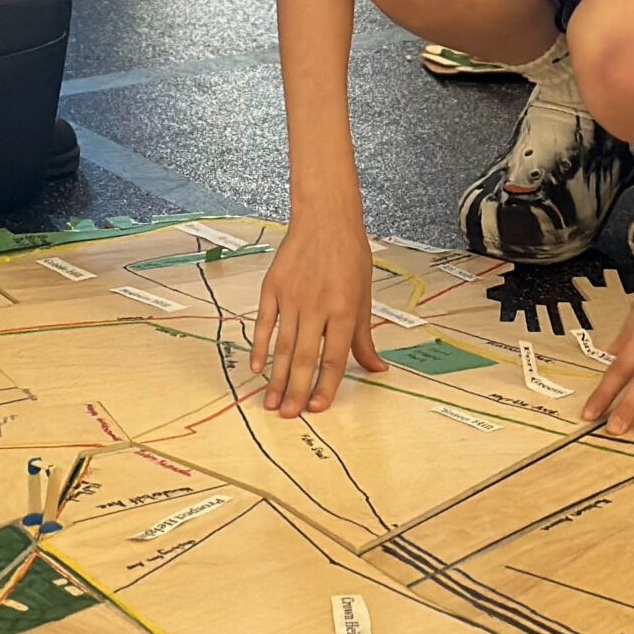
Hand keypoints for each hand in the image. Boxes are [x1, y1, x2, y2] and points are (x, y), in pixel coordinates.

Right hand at [250, 207, 386, 417]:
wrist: (325, 218)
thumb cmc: (349, 255)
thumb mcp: (364, 296)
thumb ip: (364, 337)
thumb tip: (377, 368)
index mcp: (344, 309)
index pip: (333, 358)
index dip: (325, 387)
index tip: (317, 408)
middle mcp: (317, 305)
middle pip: (305, 357)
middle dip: (296, 390)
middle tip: (288, 415)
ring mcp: (292, 296)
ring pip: (283, 345)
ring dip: (276, 376)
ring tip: (270, 401)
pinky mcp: (272, 287)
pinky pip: (264, 322)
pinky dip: (259, 345)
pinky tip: (256, 366)